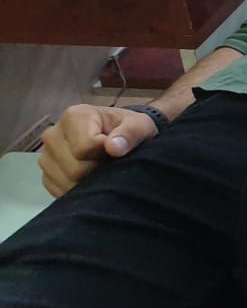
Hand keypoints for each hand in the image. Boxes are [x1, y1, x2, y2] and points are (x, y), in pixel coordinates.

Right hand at [37, 104, 159, 197]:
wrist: (116, 137)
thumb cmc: (127, 129)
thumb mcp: (140, 125)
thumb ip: (131, 133)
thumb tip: (114, 148)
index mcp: (73, 116)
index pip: (84, 148)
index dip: (104, 155)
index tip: (115, 150)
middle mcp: (52, 135)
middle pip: (75, 168)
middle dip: (98, 170)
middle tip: (110, 161)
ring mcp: (46, 156)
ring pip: (67, 182)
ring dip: (89, 181)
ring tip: (100, 167)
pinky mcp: (46, 175)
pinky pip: (60, 190)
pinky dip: (78, 189)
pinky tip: (90, 178)